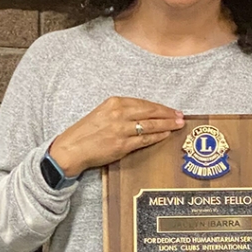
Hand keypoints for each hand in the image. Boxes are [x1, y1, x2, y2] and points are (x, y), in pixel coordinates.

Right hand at [49, 96, 183, 176]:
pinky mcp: (122, 144)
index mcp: (114, 102)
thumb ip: (123, 111)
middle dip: (168, 114)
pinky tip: (166, 135)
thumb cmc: (86, 131)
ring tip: (178, 125)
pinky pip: (145, 139)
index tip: (172, 110)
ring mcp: (121, 129)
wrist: (70, 149)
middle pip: (151, 112)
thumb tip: (145, 113)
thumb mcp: (103, 113)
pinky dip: (157, 137)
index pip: (144, 103)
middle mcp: (119, 113)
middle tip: (181, 117)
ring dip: (167, 125)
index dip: (161, 107)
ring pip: (151, 125)